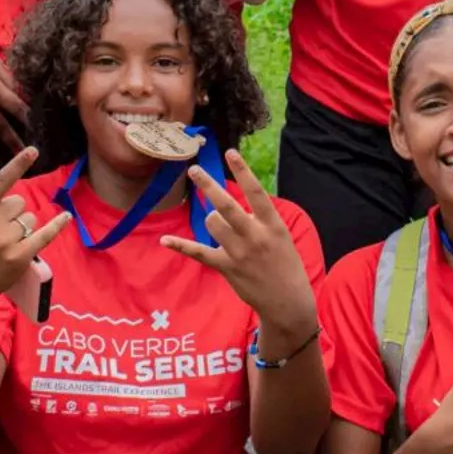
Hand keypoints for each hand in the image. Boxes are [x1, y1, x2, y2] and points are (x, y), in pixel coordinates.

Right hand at [0, 150, 70, 311]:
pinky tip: (66, 217)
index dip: (17, 166)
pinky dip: (56, 226)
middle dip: (13, 211)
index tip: (33, 151)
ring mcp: (6, 242)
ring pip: (30, 218)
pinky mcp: (20, 256)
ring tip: (7, 241)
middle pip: (19, 202)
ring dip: (24, 226)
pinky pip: (44, 235)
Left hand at [161, 150, 315, 335]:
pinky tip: (165, 240)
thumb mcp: (280, 237)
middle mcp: (255, 236)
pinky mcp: (226, 267)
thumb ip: (259, 220)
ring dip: (211, 219)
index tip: (229, 152)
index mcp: (272, 225)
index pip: (256, 192)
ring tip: (222, 226)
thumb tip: (232, 206)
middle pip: (226, 205)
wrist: (287, 301)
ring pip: (212, 223)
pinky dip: (180, 245)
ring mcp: (239, 252)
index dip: (243, 171)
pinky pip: (198, 252)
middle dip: (208, 185)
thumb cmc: (285, 264)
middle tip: (193, 170)